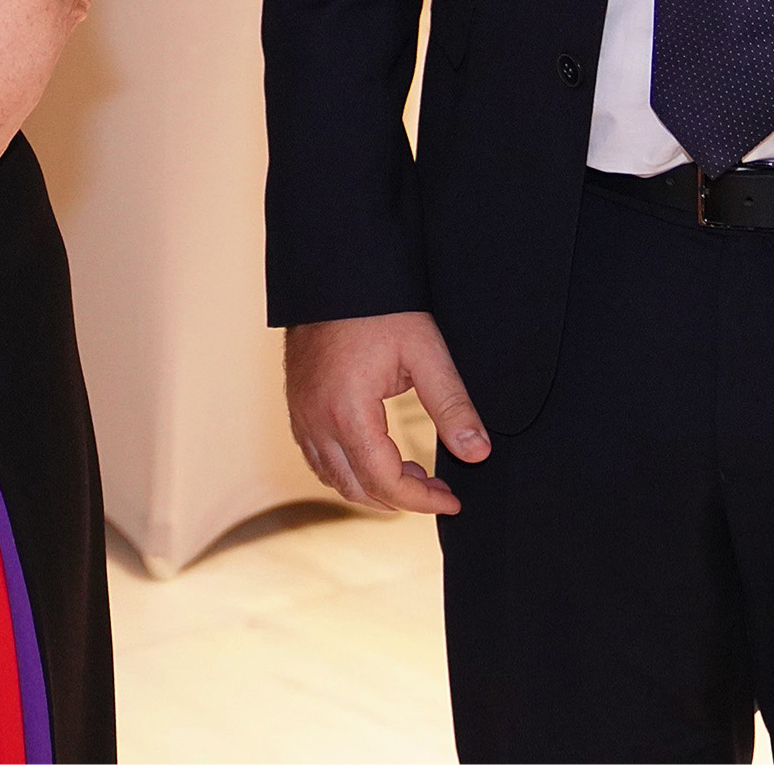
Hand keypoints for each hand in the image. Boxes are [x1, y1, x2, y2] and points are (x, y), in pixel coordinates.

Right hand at [283, 312, 488, 514]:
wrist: (334, 274)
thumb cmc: (379, 308)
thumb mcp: (425, 352)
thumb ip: (452, 406)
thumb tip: (477, 453)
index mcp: (347, 412)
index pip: (385, 481)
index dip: (422, 500)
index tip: (453, 499)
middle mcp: (316, 421)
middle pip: (357, 489)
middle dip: (400, 499)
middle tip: (438, 487)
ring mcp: (301, 414)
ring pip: (333, 478)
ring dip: (372, 487)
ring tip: (411, 471)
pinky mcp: (296, 405)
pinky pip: (317, 457)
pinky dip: (347, 470)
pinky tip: (375, 455)